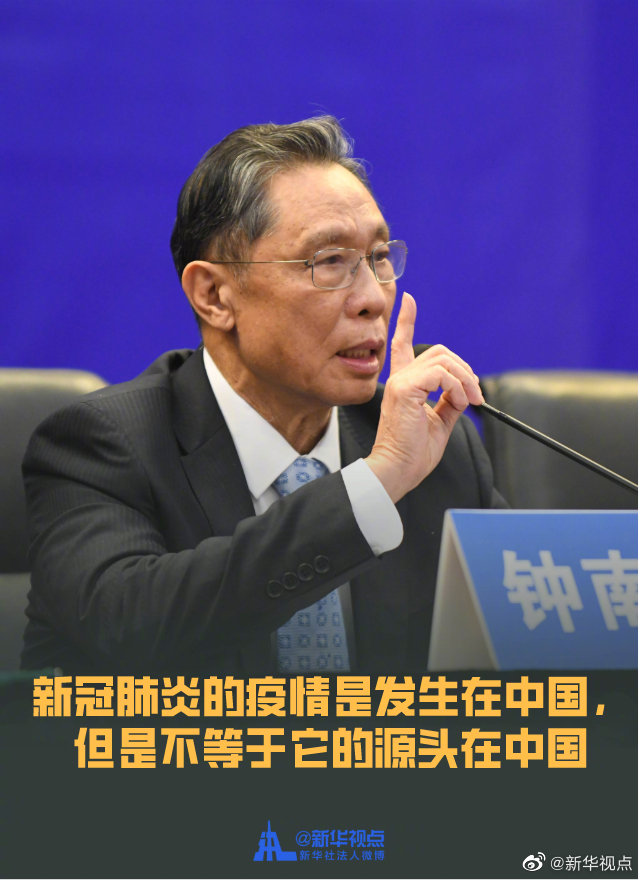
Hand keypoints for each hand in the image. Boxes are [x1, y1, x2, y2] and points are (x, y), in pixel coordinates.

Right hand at [365, 292, 483, 502]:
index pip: (401, 345)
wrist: (398, 470)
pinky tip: (461, 402)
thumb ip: (450, 402)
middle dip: (464, 369)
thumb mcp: (439, 423)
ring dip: (465, 379)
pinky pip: (440, 374)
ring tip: (471, 402)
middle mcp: (399, 378)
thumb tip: (464, 391)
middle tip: (476, 396)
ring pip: (443, 360)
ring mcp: (400, 382)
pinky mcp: (404, 389)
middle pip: (438, 352)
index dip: (406, 321)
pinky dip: (457, 386)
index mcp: (404, 384)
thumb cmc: (413, 453)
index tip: (410, 300)